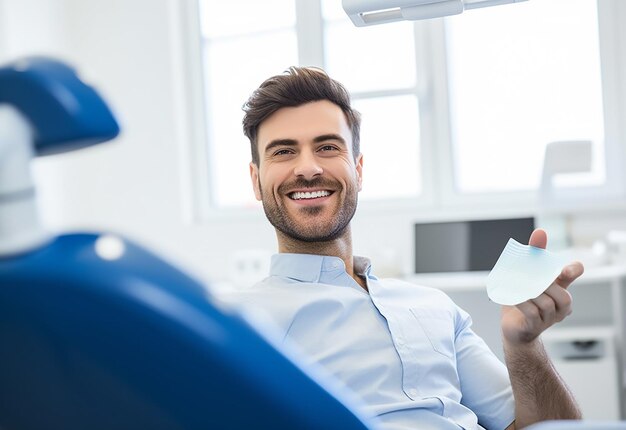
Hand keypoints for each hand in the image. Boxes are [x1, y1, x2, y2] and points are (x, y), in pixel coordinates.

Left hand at [501, 228, 583, 344]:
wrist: (513, 327)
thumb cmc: (523, 298)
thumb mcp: (527, 275)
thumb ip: (534, 255)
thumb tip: (540, 232)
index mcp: (559, 288)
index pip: (573, 275)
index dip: (573, 270)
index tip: (566, 267)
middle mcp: (559, 305)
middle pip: (563, 295)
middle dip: (546, 285)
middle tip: (528, 278)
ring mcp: (549, 318)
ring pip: (547, 304)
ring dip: (531, 294)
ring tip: (518, 287)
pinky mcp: (534, 325)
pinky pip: (532, 313)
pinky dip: (522, 302)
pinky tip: (514, 297)